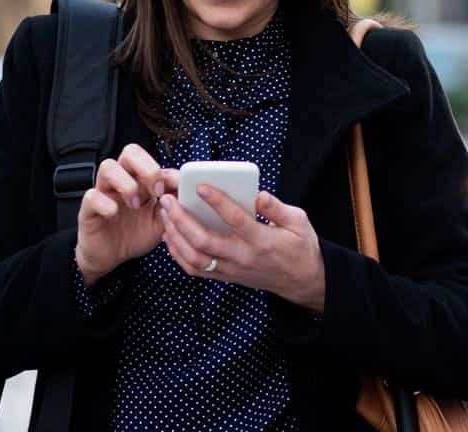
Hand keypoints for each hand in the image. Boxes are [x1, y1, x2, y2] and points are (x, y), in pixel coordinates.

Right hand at [76, 144, 177, 286]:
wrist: (112, 256)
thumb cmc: (136, 234)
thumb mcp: (161, 220)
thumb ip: (173, 204)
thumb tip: (187, 189)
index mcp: (140, 180)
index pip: (152, 160)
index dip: (167, 171)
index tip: (178, 189)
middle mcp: (122, 180)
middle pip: (130, 152)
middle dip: (147, 167)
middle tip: (157, 191)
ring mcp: (104, 192)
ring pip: (108, 166)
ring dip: (127, 184)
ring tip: (135, 205)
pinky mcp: (88, 209)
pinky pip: (91, 196)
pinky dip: (105, 204)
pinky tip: (114, 214)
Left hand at [159, 187, 325, 312]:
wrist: (302, 280)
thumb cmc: (300, 247)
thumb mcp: (299, 221)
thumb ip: (277, 208)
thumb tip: (258, 194)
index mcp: (262, 240)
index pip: (235, 219)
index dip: (217, 202)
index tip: (201, 186)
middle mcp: (243, 257)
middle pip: (204, 240)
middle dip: (181, 219)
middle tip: (169, 199)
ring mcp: (232, 269)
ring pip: (194, 257)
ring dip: (175, 236)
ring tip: (165, 215)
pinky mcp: (226, 276)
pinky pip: (195, 269)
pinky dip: (178, 255)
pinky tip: (170, 237)